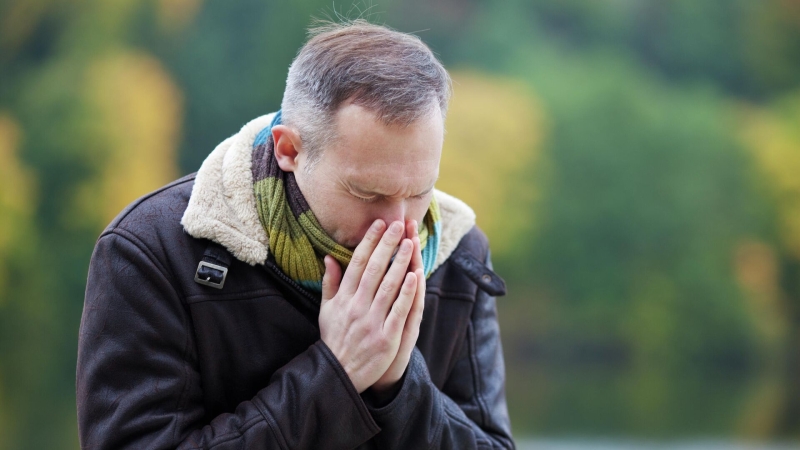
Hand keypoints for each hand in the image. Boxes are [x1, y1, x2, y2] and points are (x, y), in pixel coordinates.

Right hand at [319, 219, 418, 392]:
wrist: (338, 374)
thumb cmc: (335, 338)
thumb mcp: (326, 310)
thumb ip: (330, 283)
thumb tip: (328, 257)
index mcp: (343, 298)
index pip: (357, 264)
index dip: (369, 242)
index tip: (378, 224)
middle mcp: (356, 307)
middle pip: (374, 270)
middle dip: (386, 245)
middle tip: (397, 225)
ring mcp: (372, 322)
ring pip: (388, 286)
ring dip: (400, 263)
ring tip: (409, 242)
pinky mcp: (386, 338)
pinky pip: (398, 311)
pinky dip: (407, 292)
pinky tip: (415, 275)